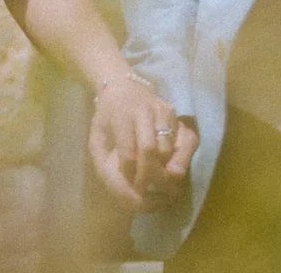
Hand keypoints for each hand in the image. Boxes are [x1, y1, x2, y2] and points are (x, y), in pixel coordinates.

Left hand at [87, 75, 196, 207]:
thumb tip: (124, 192)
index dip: (129, 174)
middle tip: (144, 190)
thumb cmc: (107, 117)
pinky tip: (170, 167)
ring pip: (169, 148)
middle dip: (148, 175)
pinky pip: (184, 142)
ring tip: (156, 182)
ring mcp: (164, 111)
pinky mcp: (176, 115)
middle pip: (151, 150)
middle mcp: (146, 111)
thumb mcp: (96, 138)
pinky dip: (179, 159)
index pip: (128, 151)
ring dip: (163, 170)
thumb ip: (103, 165)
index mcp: (122, 115)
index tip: (128, 186)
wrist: (124, 87)